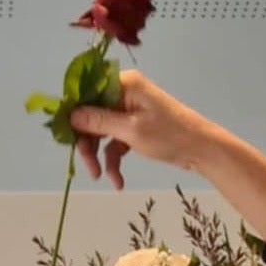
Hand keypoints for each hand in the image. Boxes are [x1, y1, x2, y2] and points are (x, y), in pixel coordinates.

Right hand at [68, 70, 219, 190]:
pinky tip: (117, 181)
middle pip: (91, 116)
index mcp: (123, 84)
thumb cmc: (170, 135)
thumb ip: (99, 121)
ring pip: (101, 132)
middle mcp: (123, 93)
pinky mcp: (134, 128)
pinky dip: (113, 161)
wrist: (201, 150)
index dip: (73, 113)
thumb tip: (71, 114)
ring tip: (101, 177)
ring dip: (99, 156)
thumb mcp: (131, 130)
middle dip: (87, 143)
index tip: (64, 136)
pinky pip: (115, 143)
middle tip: (88, 167)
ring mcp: (128, 111)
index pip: (86, 93)